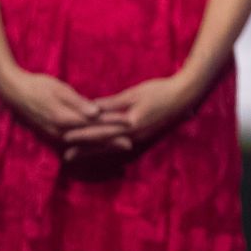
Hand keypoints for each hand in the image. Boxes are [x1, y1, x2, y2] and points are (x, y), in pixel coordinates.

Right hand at [0, 70, 124, 145]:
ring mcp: (56, 137)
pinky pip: (73, 146)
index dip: (113, 124)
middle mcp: (61, 133)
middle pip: (91, 139)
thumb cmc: (38, 86)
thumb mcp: (59, 89)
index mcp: (65, 120)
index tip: (130, 124)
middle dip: (111, 141)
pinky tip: (96, 149)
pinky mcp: (52, 136)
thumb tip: (96, 113)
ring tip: (117, 147)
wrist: (14, 94)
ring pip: (83, 145)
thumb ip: (78, 103)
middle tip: (130, 143)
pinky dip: (87, 148)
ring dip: (101, 147)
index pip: (95, 123)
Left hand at [62, 76, 194, 160]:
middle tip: (66, 157)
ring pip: (111, 152)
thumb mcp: (134, 94)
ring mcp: (139, 143)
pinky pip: (122, 152)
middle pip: (103, 147)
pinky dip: (109, 155)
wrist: (184, 98)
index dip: (82, 135)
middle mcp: (132, 139)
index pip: (100, 132)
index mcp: (129, 125)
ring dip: (94, 155)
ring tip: (79, 159)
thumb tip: (91, 108)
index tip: (65, 138)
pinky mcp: (144, 143)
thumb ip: (113, 104)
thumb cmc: (159, 91)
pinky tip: (102, 158)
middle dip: (84, 151)